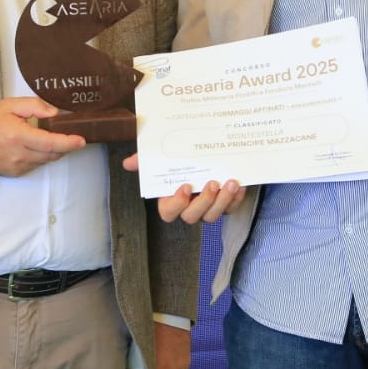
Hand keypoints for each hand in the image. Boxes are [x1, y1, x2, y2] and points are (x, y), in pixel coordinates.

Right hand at [0, 97, 85, 176]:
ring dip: (52, 150)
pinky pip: (36, 165)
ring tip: (45, 137)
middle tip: (70, 135)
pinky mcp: (15, 173)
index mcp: (18, 136)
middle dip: (65, 145)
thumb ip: (35, 106)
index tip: (81, 140)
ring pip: (45, 160)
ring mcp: (17, 166)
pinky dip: (40, 156)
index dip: (68, 143)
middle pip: (52, 154)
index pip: (50, 143)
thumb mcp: (11, 105)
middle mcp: (18, 154)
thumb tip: (55, 113)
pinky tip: (32, 146)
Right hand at [120, 154, 244, 223]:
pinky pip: (231, 209)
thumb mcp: (161, 157)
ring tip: (231, 183)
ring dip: (223, 201)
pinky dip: (236, 199)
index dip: (177, 204)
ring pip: (213, 216)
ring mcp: (207, 208)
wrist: (205, 151)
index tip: (186, 187)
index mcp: (171, 199)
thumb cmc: (180, 158)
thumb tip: (127, 163)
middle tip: (212, 183)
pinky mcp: (225, 205)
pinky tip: (240, 185)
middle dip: (204, 202)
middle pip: (193, 217)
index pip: (168, 213)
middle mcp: (188, 207)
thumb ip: (145, 160)